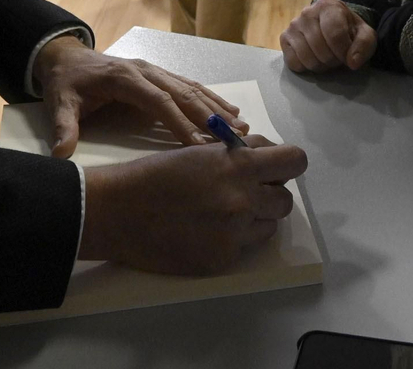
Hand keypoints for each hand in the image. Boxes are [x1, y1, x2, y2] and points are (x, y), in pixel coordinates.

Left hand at [33, 36, 245, 156]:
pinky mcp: (159, 75)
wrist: (66, 57)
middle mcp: (146, 71)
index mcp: (125, 78)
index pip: (158, 101)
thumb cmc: (67, 82)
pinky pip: (188, 86)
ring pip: (191, 88)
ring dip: (216, 106)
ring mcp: (155, 71)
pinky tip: (228, 110)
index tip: (198, 144)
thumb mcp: (59, 103)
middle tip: (233, 135)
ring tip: (240, 124)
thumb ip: (64, 126)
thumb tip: (63, 153)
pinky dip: (210, 98)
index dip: (179, 122)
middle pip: (183, 93)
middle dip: (210, 115)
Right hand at [78, 138, 308, 273]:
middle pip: (286, 198)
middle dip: (270, 192)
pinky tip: (207, 231)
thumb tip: (264, 158)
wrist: (118, 213)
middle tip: (247, 191)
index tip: (276, 167)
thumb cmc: (155, 175)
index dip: (287, 163)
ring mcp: (235, 233)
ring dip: (256, 218)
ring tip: (226, 213)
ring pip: (270, 225)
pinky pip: (246, 247)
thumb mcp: (201, 152)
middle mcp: (243, 199)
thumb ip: (238, 156)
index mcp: (238, 165)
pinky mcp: (223, 260)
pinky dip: (234, 239)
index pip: (294, 161)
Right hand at [280, 0, 375, 72]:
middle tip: (337, 57)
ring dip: (320, 65)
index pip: (335, 35)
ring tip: (327, 58)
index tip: (348, 57)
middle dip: (333, 60)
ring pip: (307, 58)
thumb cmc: (349, 30)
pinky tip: (314, 58)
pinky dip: (306, 67)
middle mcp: (307, 12)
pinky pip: (293, 62)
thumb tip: (352, 62)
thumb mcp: (365, 35)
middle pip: (320, 49)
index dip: (343, 52)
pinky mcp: (284, 38)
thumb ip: (364, 46)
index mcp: (328, 5)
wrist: (332, 24)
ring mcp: (293, 25)